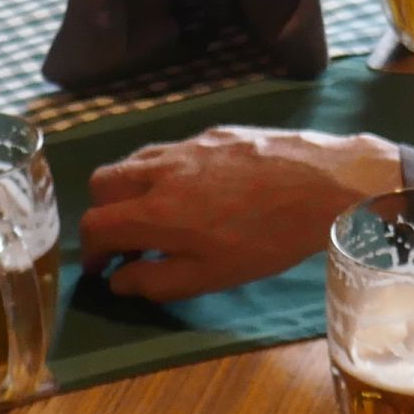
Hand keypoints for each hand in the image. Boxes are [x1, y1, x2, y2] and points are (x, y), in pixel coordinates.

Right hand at [88, 127, 405, 300]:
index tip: (102, 267)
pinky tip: (199, 191)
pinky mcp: (213, 133)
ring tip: (159, 215)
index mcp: (155, 211)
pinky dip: (166, 173)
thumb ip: (156, 280)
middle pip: (102, 183)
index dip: (91, 251)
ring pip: (135, 161)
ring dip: (132, 189)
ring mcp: (187, 146)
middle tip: (127, 239)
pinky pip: (172, 150)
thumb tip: (118, 280)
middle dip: (103, 212)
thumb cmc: (268, 239)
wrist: (322, 183)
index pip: (95, 224)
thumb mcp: (211, 276)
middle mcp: (161, 170)